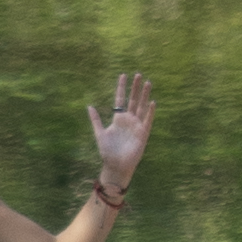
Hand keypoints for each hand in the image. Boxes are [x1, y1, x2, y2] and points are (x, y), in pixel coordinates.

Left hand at [87, 68, 154, 191]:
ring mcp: (136, 126)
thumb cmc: (107, 152)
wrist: (116, 166)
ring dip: (145, 95)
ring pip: (142, 107)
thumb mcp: (100, 134)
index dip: (121, 87)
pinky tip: (152, 102)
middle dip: (135, 88)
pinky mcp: (143, 133)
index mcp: (118, 119)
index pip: (121, 99)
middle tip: (138, 74)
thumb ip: (96, 120)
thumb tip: (89, 106)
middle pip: (133, 100)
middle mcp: (128, 120)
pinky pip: (147, 120)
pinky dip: (150, 112)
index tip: (123, 75)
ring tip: (148, 83)